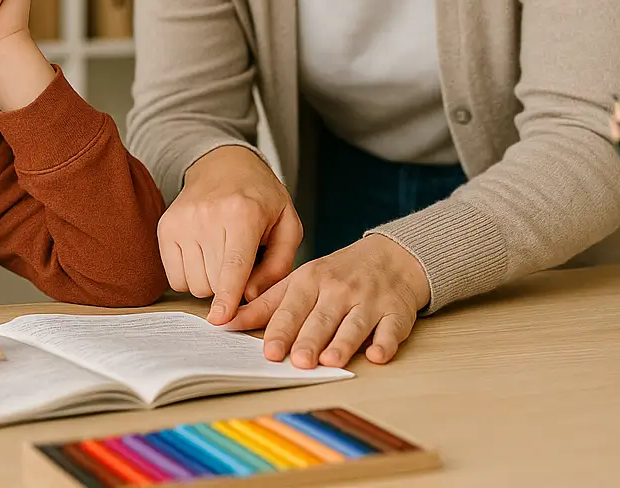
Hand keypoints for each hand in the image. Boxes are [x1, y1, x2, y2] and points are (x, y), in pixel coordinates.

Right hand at [156, 145, 302, 325]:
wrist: (223, 165)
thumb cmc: (260, 199)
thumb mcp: (287, 225)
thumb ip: (278, 265)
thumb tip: (251, 296)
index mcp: (243, 213)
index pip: (233, 264)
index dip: (227, 296)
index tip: (219, 319)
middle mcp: (207, 215)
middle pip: (213, 281)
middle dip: (229, 286)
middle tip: (240, 263)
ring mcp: (182, 221)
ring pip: (193, 283)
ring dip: (210, 282)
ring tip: (221, 256)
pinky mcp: (165, 227)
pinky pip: (175, 278)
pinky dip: (191, 277)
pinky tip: (203, 256)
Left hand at [223, 234, 428, 368]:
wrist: (390, 257)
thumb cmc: (337, 276)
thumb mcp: (299, 282)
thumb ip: (264, 305)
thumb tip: (223, 322)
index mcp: (312, 280)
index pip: (293, 307)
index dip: (282, 330)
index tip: (270, 350)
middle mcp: (340, 290)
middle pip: (322, 318)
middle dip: (310, 339)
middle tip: (298, 361)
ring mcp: (370, 300)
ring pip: (354, 324)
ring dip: (343, 342)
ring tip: (329, 360)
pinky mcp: (396, 312)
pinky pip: (391, 329)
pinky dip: (385, 342)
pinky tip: (377, 354)